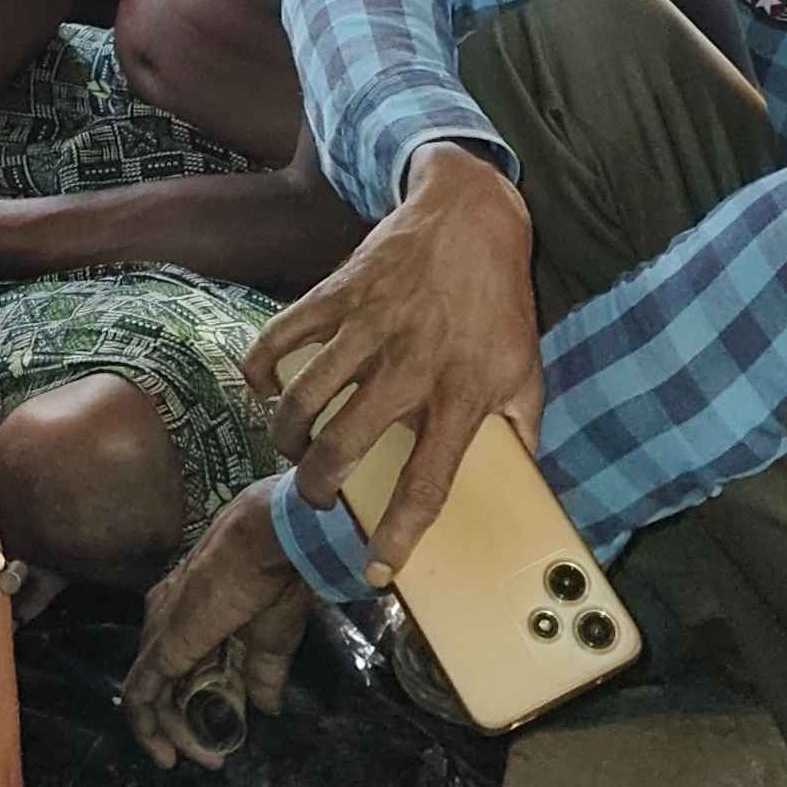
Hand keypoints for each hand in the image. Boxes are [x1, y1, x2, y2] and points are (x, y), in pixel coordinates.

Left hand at [122, 485, 315, 771]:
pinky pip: (142, 694)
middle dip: (184, 726)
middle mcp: (165, 618)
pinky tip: (168, 753)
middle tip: (213, 757)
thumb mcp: (271, 640)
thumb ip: (263, 674)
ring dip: (176, 732)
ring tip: (207, 758)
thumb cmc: (276, 581)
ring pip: (153, 693)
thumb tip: (266, 706)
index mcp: (189, 611)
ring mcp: (160, 631)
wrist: (271, 546)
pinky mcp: (163, 646)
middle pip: (163, 682)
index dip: (193, 703)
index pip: (178, 665)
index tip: (218, 736)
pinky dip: (151, 728)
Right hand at [244, 144, 542, 581]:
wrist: (469, 215)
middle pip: (344, 446)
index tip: (375, 571)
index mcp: (462, 393)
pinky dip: (259, 369)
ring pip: (304, 398)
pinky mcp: (336, 292)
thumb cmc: (499, 301)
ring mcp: (368, 325)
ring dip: (285, 435)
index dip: (398, 536)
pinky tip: (264, 388)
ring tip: (292, 448)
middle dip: (317, 486)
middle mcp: (410, 364)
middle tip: (316, 495)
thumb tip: (522, 485)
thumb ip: (522, 430)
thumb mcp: (527, 370)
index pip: (428, 481)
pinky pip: (280, 337)